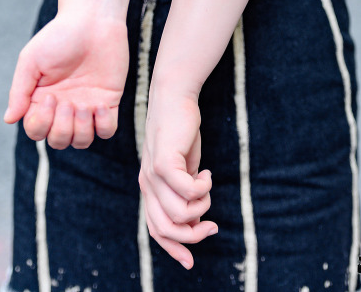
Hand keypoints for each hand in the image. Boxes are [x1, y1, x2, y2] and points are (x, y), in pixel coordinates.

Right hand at [4, 12, 128, 147]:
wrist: (92, 20)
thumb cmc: (59, 36)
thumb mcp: (31, 60)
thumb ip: (19, 91)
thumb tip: (9, 120)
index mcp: (42, 99)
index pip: (36, 131)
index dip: (41, 124)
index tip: (50, 99)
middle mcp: (64, 107)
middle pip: (58, 141)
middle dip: (61, 128)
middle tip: (66, 101)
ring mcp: (87, 106)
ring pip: (82, 141)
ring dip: (81, 130)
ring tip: (84, 105)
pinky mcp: (108, 101)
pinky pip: (107, 131)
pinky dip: (103, 126)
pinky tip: (99, 105)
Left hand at [138, 85, 217, 269]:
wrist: (174, 98)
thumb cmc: (181, 132)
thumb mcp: (184, 168)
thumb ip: (186, 193)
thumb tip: (196, 221)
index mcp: (150, 188)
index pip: (156, 230)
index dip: (173, 249)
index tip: (191, 262)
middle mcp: (147, 184)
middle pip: (167, 229)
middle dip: (194, 235)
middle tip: (213, 225)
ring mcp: (153, 174)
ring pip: (180, 213)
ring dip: (202, 205)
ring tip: (207, 185)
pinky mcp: (163, 162)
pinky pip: (187, 190)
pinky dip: (203, 188)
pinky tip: (206, 173)